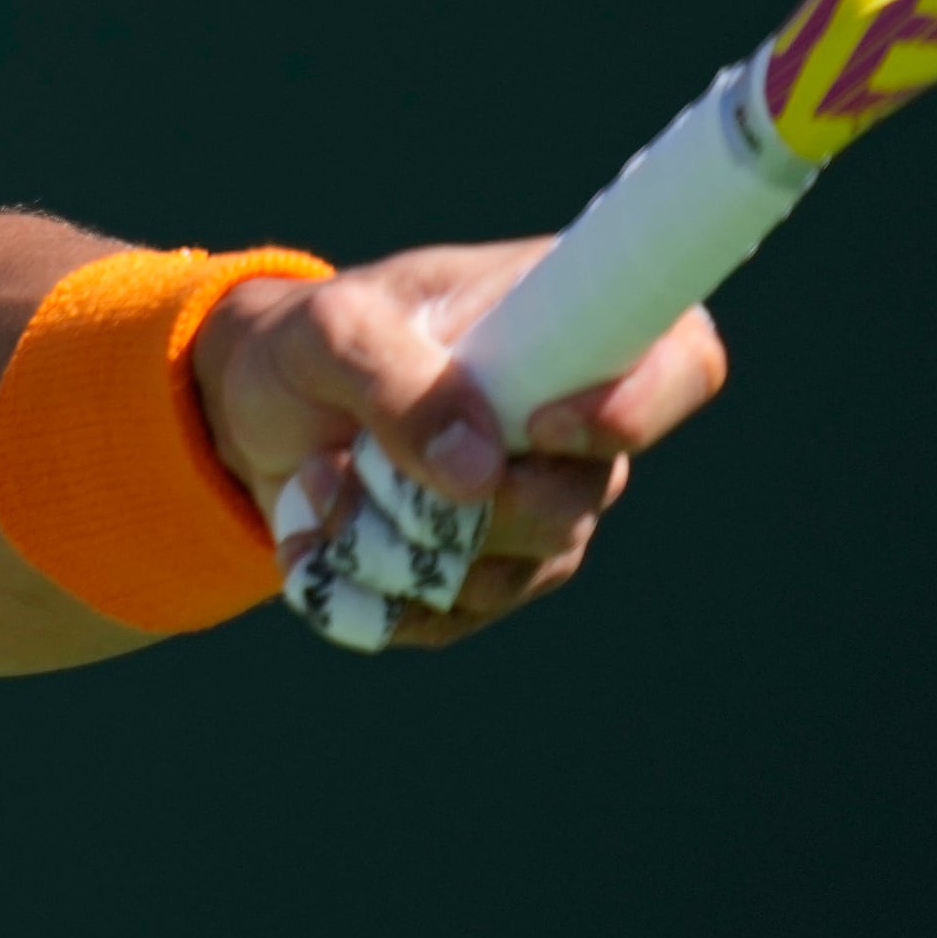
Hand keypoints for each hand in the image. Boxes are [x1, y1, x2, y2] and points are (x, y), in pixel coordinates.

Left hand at [191, 244, 726, 651]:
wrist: (255, 407)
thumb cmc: (309, 345)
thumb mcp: (327, 332)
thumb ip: (395, 380)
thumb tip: (478, 471)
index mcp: (566, 322)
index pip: (681, 360)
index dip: (644, 404)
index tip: (542, 426)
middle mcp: (574, 421)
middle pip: (574, 500)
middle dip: (454, 502)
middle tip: (358, 455)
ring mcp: (540, 504)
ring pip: (507, 572)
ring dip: (393, 541)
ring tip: (324, 476)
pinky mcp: (489, 571)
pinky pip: (450, 615)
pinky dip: (371, 587)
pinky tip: (323, 532)